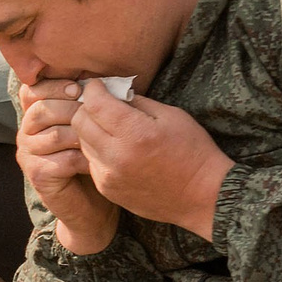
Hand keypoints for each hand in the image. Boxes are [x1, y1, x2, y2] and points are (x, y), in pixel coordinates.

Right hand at [16, 78, 117, 254]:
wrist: (92, 205)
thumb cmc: (93, 158)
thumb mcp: (88, 126)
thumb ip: (85, 104)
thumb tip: (103, 81)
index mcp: (34, 116)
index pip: (31, 90)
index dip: (53, 85)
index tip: (78, 87)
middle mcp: (25, 133)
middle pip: (42, 110)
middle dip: (73, 108)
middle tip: (98, 114)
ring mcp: (29, 155)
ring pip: (55, 134)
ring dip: (83, 135)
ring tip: (104, 140)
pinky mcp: (37, 175)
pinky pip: (62, 159)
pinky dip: (84, 159)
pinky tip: (98, 161)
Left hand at [71, 80, 233, 242]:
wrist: (202, 196)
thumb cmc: (193, 151)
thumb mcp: (171, 116)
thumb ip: (137, 101)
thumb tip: (113, 92)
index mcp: (135, 134)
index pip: (95, 104)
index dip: (93, 89)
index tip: (98, 85)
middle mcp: (117, 157)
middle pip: (80, 122)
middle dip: (87, 108)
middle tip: (102, 104)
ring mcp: (109, 176)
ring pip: (82, 142)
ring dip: (91, 130)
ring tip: (111, 128)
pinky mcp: (107, 189)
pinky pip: (91, 162)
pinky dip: (98, 151)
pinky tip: (116, 149)